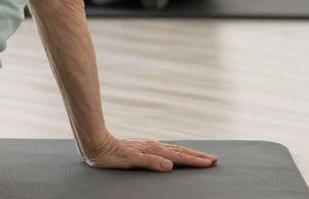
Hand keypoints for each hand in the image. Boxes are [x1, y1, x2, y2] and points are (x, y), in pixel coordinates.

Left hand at [84, 134, 217, 171]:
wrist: (94, 143)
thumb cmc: (109, 155)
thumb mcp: (129, 161)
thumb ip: (150, 162)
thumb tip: (170, 165)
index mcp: (152, 150)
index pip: (179, 157)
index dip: (195, 161)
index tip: (210, 163)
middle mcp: (153, 146)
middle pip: (180, 151)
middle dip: (197, 156)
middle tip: (215, 159)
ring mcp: (148, 145)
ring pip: (174, 149)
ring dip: (189, 153)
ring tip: (202, 156)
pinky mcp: (143, 147)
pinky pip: (166, 149)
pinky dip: (177, 151)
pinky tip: (177, 153)